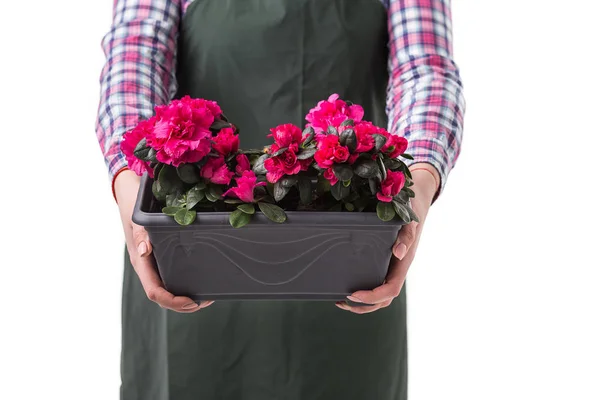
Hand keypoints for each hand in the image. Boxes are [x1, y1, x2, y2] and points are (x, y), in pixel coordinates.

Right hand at [114, 170, 213, 311]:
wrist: (131, 192)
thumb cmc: (134, 205)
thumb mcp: (137, 217)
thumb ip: (141, 234)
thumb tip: (144, 251)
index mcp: (141, 263)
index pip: (154, 292)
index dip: (172, 301)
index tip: (192, 302)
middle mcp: (148, 266)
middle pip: (163, 296)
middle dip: (184, 305)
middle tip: (206, 301)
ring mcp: (154, 263)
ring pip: (169, 289)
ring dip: (186, 298)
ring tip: (207, 297)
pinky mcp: (162, 256)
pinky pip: (173, 276)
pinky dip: (186, 284)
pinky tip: (202, 281)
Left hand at [336, 164, 439, 313]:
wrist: (414, 203)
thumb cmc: (410, 212)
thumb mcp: (409, 220)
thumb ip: (407, 235)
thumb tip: (400, 253)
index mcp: (402, 265)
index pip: (391, 290)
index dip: (372, 296)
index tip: (354, 294)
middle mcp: (396, 270)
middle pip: (383, 300)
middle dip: (363, 305)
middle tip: (341, 300)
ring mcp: (390, 268)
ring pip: (379, 296)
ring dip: (361, 303)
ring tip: (339, 300)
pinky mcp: (383, 263)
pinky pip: (375, 283)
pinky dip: (361, 291)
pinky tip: (345, 284)